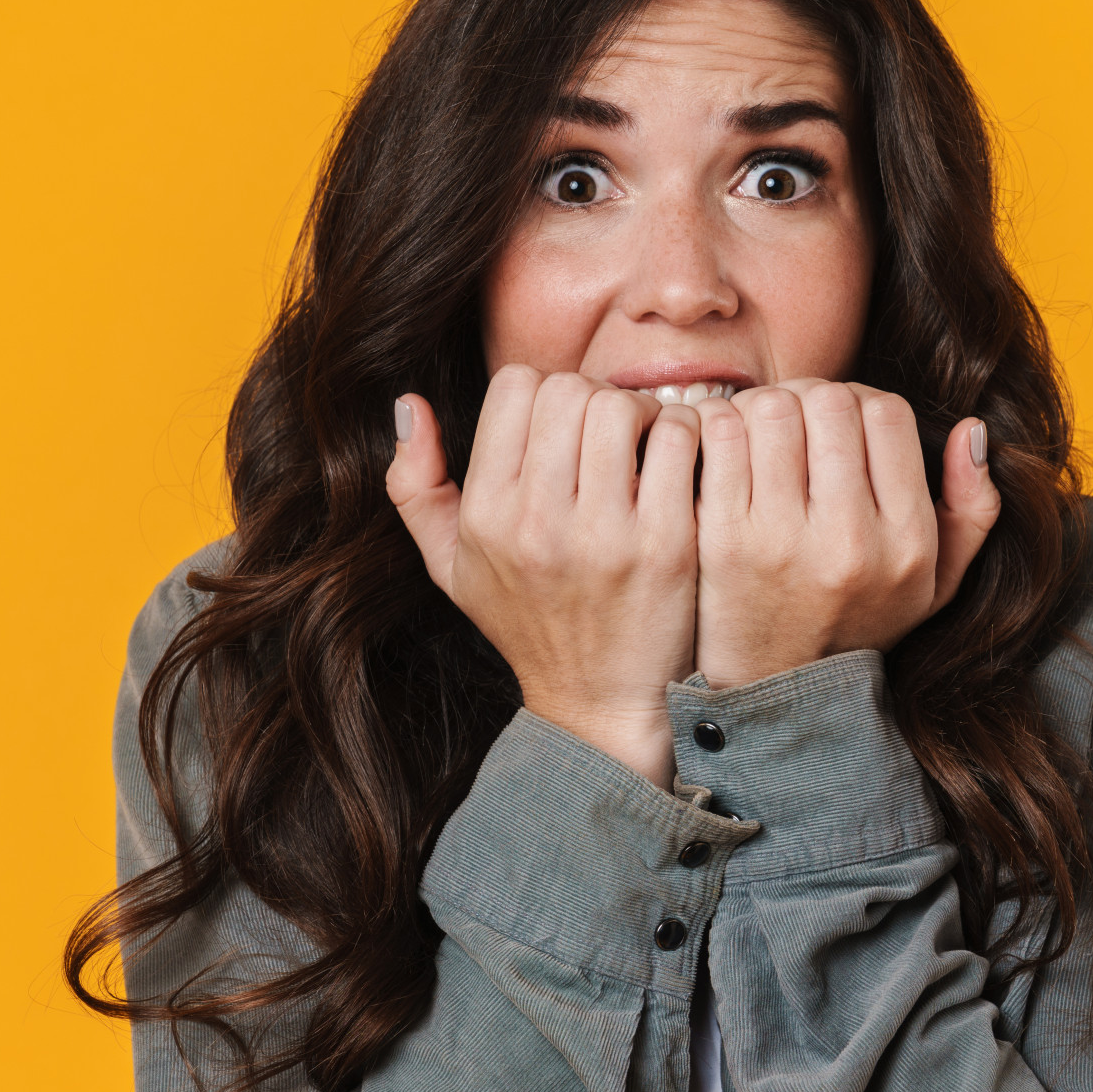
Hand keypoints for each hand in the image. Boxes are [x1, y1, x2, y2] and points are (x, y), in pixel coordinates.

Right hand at [386, 365, 700, 787]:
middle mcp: (536, 523)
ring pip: (623, 406)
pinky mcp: (665, 546)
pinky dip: (683, 434)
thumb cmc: (527, 623)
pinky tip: (678, 461)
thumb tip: (408, 403)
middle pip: (569, 389)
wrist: (600, 704)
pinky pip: (678, 441)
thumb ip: (415, 487)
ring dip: (642, 411)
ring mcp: (602, 535)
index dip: (543, 391)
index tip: (564, 426)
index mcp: (486, 515)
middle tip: (611, 430)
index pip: (515, 387)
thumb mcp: (451, 566)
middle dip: (594, 396)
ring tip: (646, 442)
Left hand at [692, 380, 1000, 689]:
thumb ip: (972, 509)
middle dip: (815, 397)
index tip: (846, 422)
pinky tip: (729, 443)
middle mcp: (849, 543)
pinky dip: (722, 423)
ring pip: (775, 409)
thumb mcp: (937, 583)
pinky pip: (722, 436)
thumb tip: (970, 429)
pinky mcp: (722, 540)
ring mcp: (780, 541)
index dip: (865, 401)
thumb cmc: (859, 622)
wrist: (775, 692)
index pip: (888, 414)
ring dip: (768, 404)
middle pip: (831, 402)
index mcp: (907, 545)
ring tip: (766, 428)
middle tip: (801, 419)